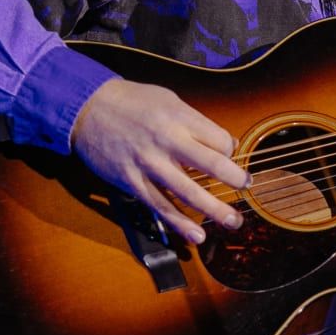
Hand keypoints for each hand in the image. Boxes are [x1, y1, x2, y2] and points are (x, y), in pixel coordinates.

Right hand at [71, 77, 248, 244]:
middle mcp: (166, 140)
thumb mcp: (168, 99)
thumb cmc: (132, 101)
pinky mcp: (132, 182)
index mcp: (179, 117)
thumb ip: (195, 122)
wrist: (87, 109)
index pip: (219, 140)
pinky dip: (180, 223)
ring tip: (234, 222)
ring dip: (214, 210)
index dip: (230, 151)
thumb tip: (224, 144)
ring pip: (188, 192)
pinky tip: (196, 235)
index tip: (231, 157)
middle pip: (211, 164)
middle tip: (247, 187)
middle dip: (234, 179)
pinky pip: (160, 206)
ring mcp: (149, 164)